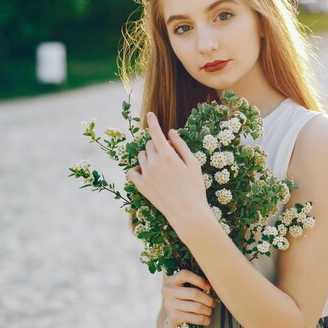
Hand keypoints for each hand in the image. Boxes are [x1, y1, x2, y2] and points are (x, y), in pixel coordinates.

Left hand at [126, 112, 208, 236]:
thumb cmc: (195, 187)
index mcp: (168, 155)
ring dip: (149, 156)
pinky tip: (146, 172)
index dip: (153, 122)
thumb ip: (181, 146)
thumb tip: (171, 132)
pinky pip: (132, 171)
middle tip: (170, 156)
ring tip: (161, 168)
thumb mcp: (193, 164)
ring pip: (142, 156)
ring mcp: (146, 175)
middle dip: (158, 146)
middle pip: (150, 145)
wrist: (187, 212)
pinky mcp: (141, 186)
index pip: (156, 133)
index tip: (150, 114)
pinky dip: (137, 168)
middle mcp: (154, 163)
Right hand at [162, 269, 216, 327]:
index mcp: (171, 280)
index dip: (199, 280)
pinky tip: (207, 319)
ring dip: (207, 310)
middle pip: (194, 293)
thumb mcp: (185, 287)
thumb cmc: (184, 297)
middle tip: (213, 303)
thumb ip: (196, 283)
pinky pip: (195, 318)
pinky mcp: (173, 317)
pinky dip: (204, 319)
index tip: (209, 287)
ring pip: (196, 307)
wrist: (173, 316)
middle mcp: (168, 291)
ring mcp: (169, 305)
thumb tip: (212, 287)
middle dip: (208, 299)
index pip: (185, 274)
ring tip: (209, 310)